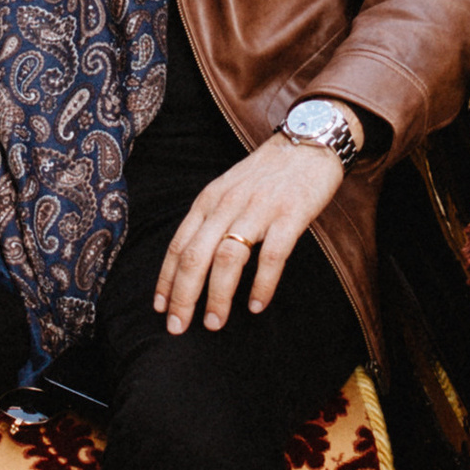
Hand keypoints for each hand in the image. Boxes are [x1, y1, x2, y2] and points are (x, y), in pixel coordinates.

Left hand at [155, 134, 350, 335]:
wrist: (309, 141)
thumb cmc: (268, 173)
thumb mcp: (229, 190)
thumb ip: (212, 220)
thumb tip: (194, 263)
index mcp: (209, 199)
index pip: (178, 245)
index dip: (166, 280)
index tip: (160, 308)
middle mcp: (227, 204)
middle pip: (195, 256)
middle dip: (183, 296)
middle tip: (178, 328)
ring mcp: (259, 209)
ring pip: (228, 258)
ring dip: (218, 296)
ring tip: (214, 323)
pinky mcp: (290, 214)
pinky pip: (272, 256)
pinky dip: (262, 284)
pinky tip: (256, 306)